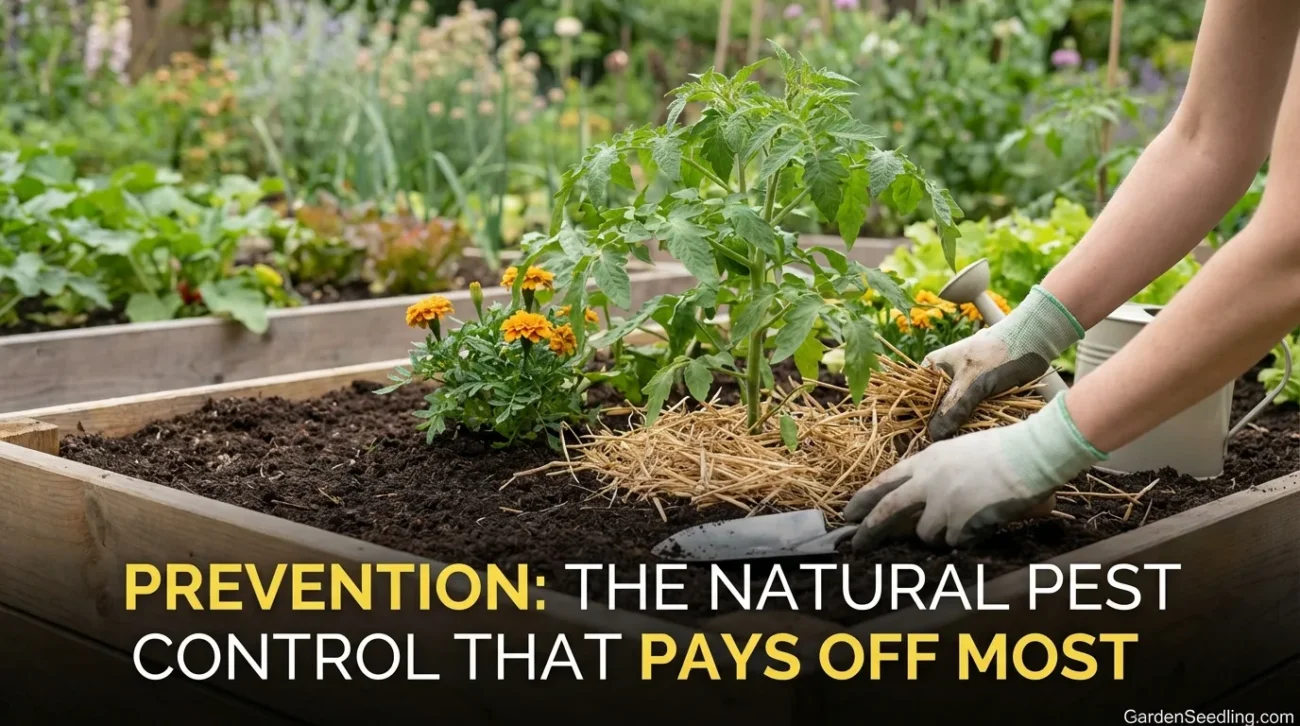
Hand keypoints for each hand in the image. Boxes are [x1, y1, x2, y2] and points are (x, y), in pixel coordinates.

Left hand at [843, 394, 1106, 550]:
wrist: (1029, 455)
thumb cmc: (1003, 449)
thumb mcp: (959, 451)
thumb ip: (937, 472)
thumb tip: (922, 495)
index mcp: (926, 460)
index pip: (884, 481)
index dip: (864, 498)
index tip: (849, 512)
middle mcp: (927, 481)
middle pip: (887, 510)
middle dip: (870, 529)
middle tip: (856, 543)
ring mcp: (943, 503)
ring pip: (925, 532)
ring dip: (938, 533)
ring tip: (964, 517)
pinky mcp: (960, 522)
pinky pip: (954, 540)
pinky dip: (963, 537)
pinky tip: (981, 521)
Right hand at [925, 285, 1085, 440]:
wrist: (1033, 340)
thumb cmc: (997, 355)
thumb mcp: (972, 383)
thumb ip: (951, 409)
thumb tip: (933, 435)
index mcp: (934, 365)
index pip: (914, 394)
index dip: (914, 416)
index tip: (918, 436)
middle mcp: (945, 373)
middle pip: (933, 405)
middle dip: (936, 424)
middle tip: (939, 442)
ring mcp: (963, 382)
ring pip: (952, 410)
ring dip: (955, 424)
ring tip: (956, 440)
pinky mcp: (980, 390)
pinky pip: (969, 410)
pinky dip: (972, 420)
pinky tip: (973, 431)